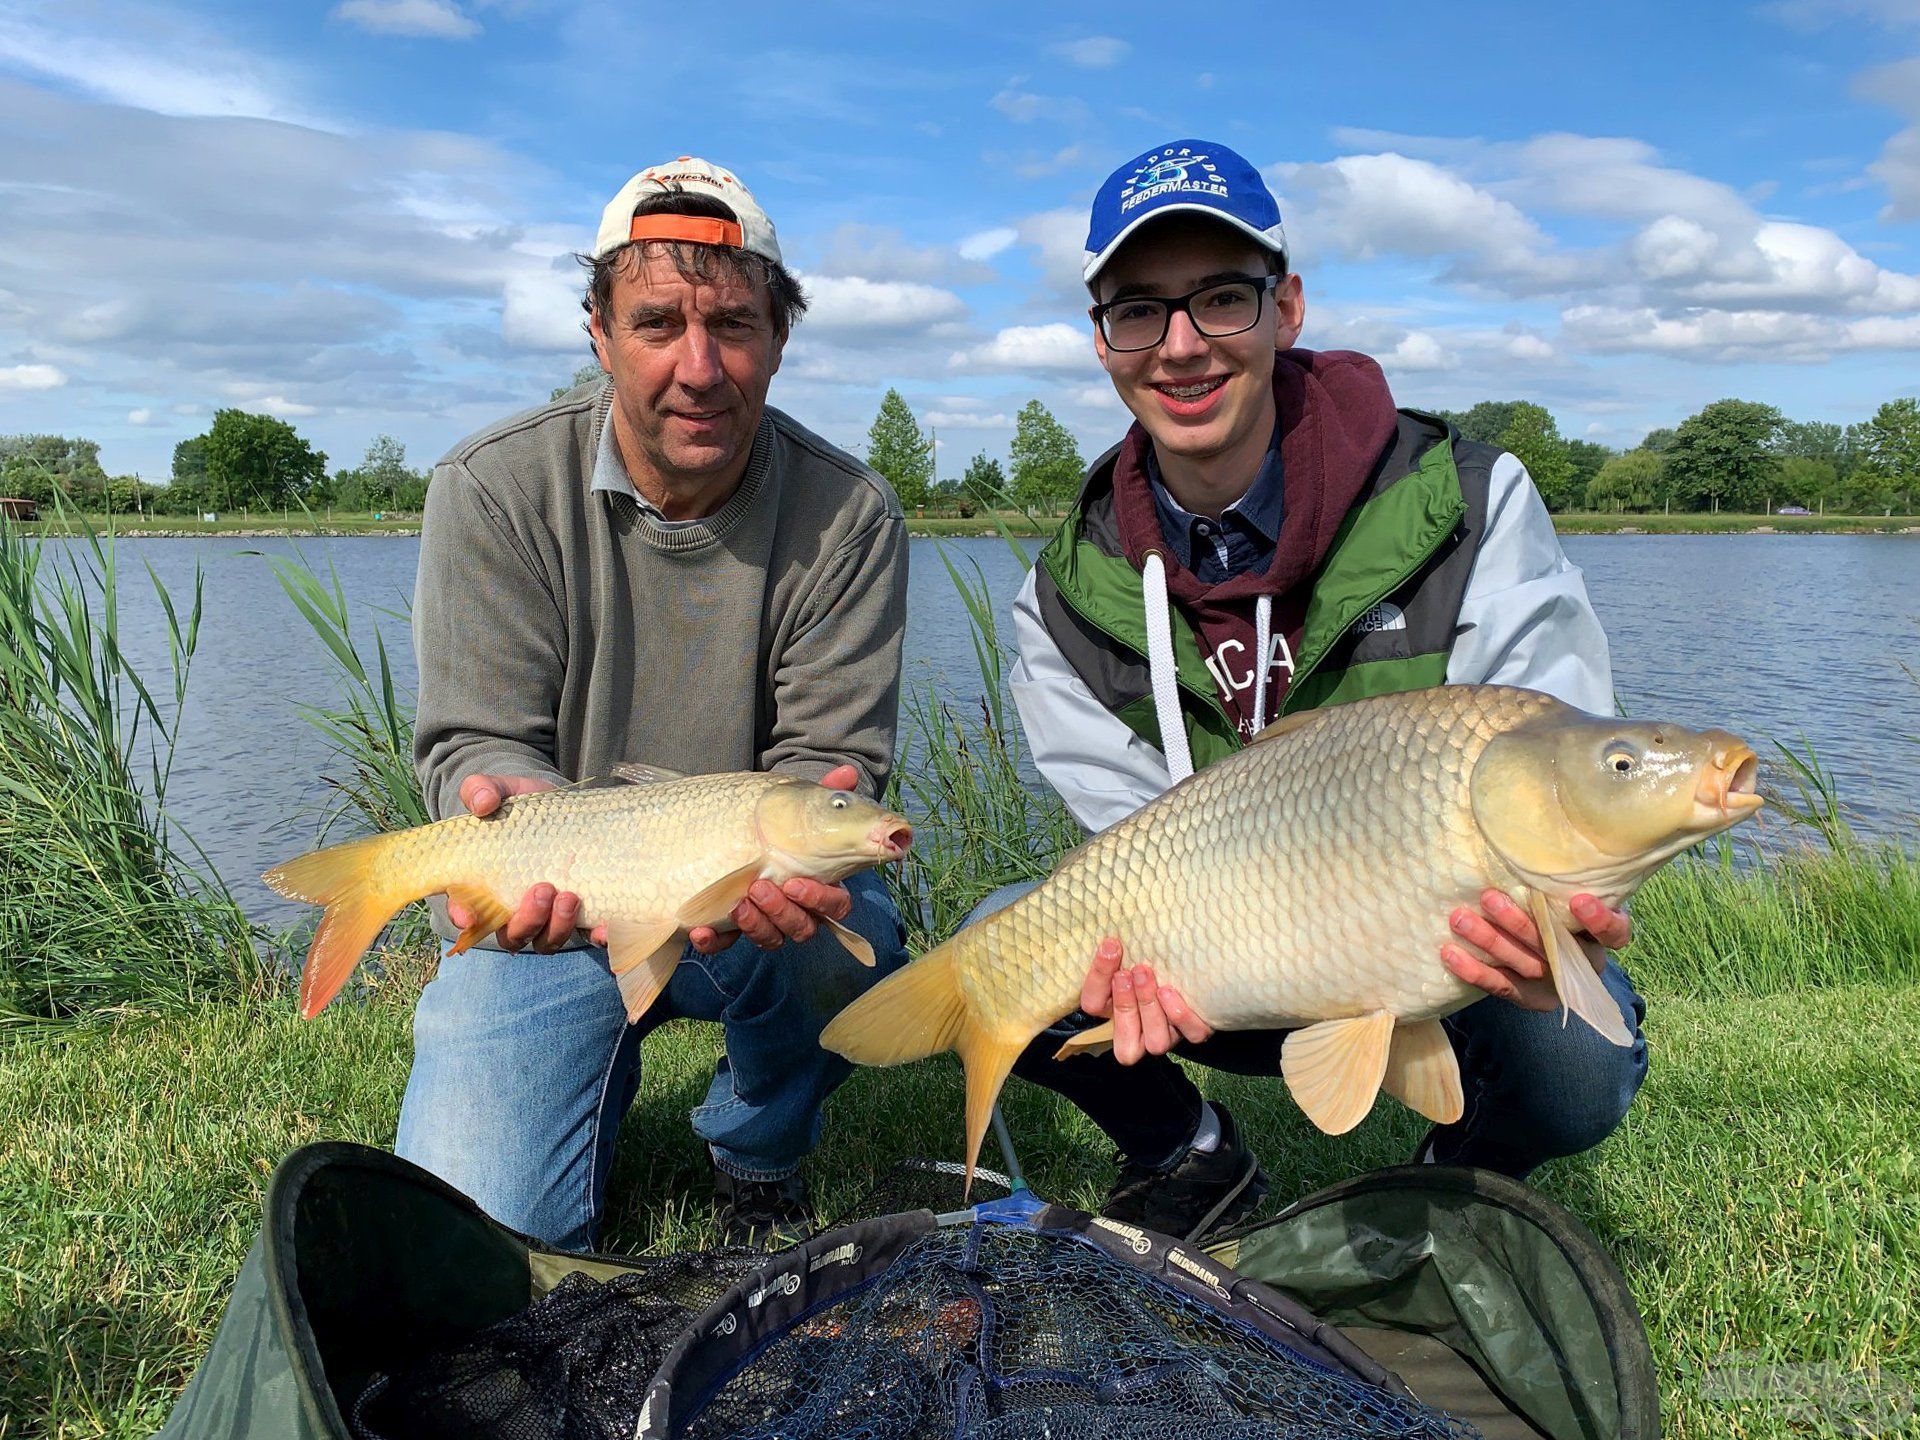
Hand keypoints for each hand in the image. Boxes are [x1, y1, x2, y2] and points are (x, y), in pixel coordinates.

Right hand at [451, 773, 608, 952]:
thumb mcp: (502, 790)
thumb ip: (482, 790)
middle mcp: (514, 911)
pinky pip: (588, 937)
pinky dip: (596, 937)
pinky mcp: (582, 915)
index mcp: (484, 888)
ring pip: (546, 940)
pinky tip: (604, 927)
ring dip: (557, 927)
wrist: (567, 809)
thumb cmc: (523, 806)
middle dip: (526, 921)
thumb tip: (482, 802)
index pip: (466, 914)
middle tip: (543, 889)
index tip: (470, 916)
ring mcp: (548, 918)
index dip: (465, 918)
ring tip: (571, 897)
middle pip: (512, 935)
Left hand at [688, 765, 859, 954]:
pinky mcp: (729, 930)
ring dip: (756, 925)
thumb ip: (826, 794)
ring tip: (739, 902)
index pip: (834, 906)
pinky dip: (713, 943)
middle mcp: (794, 910)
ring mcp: (763, 922)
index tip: (797, 882)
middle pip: (803, 928)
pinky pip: (724, 945)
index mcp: (817, 886)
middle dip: (782, 911)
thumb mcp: (798, 808)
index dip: (819, 900)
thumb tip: (847, 772)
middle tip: (761, 886)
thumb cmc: (776, 826)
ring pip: (771, 939)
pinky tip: (701, 930)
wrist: (729, 835)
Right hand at [1079, 937, 1213, 1064]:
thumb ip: (1116, 955)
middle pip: (1125, 1043)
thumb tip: (1111, 943)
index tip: (1111, 948)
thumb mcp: (1129, 956)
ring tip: (1146, 976)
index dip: (1098, 978)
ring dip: (1149, 1008)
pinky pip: (1191, 1034)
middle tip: (1127, 973)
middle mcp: (1139, 1032)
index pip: (1093, 1006)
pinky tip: (1169, 991)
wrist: (1193, 967)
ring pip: (1156, 1042)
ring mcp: (1168, 1035)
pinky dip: (1181, 1016)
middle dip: (1124, 1004)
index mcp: (1114, 1012)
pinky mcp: (1194, 1030)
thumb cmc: (1151, 959)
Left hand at [1441, 888, 1630, 1012]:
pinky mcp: (1532, 999)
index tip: (1579, 900)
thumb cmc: (1554, 901)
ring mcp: (1559, 985)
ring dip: (1491, 943)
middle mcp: (1585, 964)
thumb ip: (1557, 876)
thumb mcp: (1564, 887)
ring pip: (1527, 967)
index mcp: (1602, 934)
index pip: (1614, 932)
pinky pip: (1505, 988)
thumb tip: (1531, 828)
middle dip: (1519, 923)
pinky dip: (1476, 972)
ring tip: (1460, 919)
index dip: (1600, 920)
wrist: (1541, 942)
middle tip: (1488, 898)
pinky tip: (1451, 954)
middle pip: (1556, 948)